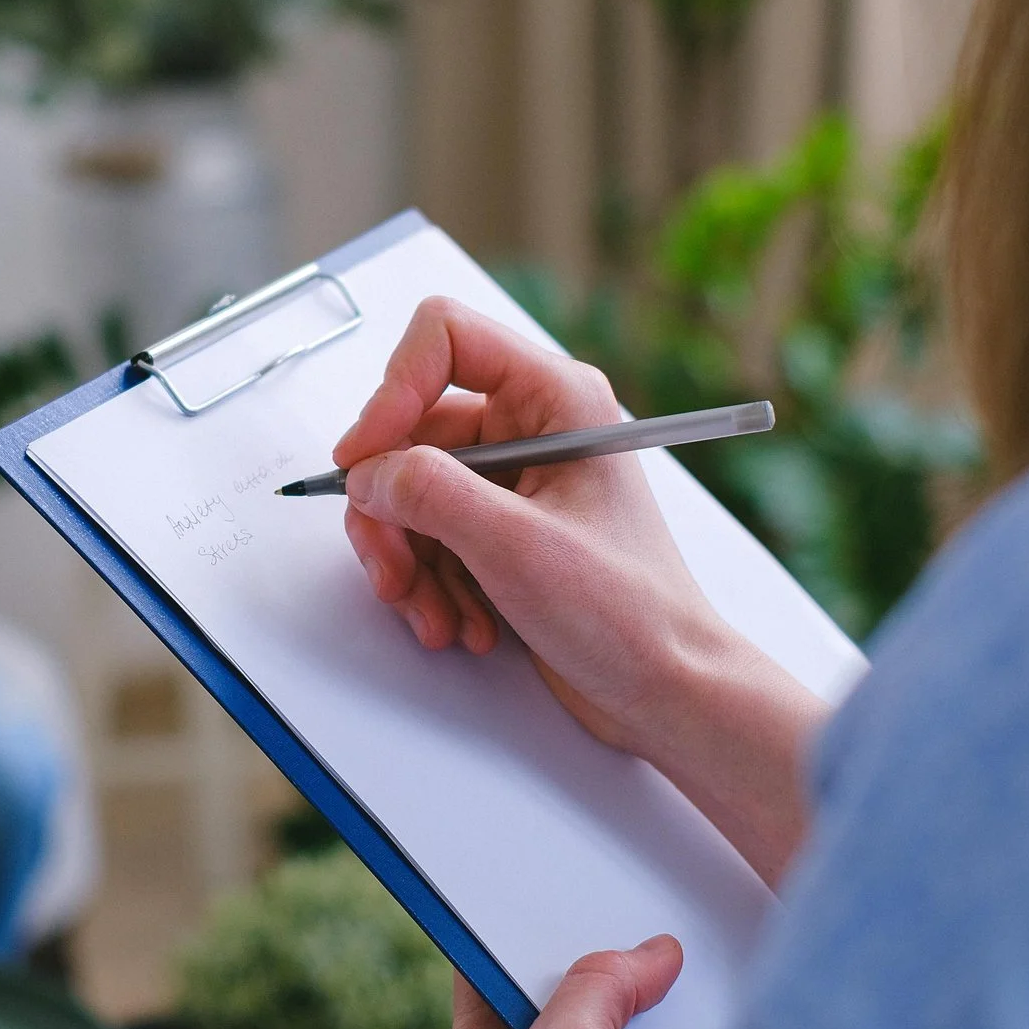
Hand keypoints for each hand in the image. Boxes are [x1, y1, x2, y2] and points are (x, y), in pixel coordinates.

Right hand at [336, 296, 724, 757]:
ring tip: (437, 617)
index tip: (363, 460)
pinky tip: (460, 624)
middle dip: (392, 512)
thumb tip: (367, 472)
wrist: (665, 691)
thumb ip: (430, 493)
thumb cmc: (628, 613)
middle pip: (410, 432)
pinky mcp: (500, 528)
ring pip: (409, 492)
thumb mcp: (516, 546)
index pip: (445, 338)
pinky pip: (428, 535)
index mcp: (555, 397)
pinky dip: (429, 584)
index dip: (392, 391)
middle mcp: (532, 426)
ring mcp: (514, 479)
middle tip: (393, 574)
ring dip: (409, 562)